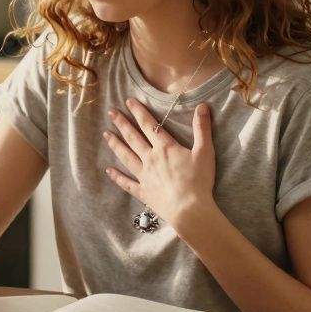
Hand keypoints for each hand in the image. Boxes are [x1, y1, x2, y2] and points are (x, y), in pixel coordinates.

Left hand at [102, 99, 217, 236]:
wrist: (189, 210)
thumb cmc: (199, 181)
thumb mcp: (205, 152)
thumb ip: (202, 128)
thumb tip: (203, 105)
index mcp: (165, 148)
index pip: (149, 125)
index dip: (138, 112)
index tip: (128, 101)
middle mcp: (150, 158)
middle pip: (133, 138)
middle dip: (121, 123)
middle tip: (111, 112)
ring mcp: (144, 175)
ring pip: (126, 156)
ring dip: (115, 144)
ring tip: (105, 134)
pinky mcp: (142, 191)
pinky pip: (126, 183)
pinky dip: (117, 177)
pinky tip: (108, 171)